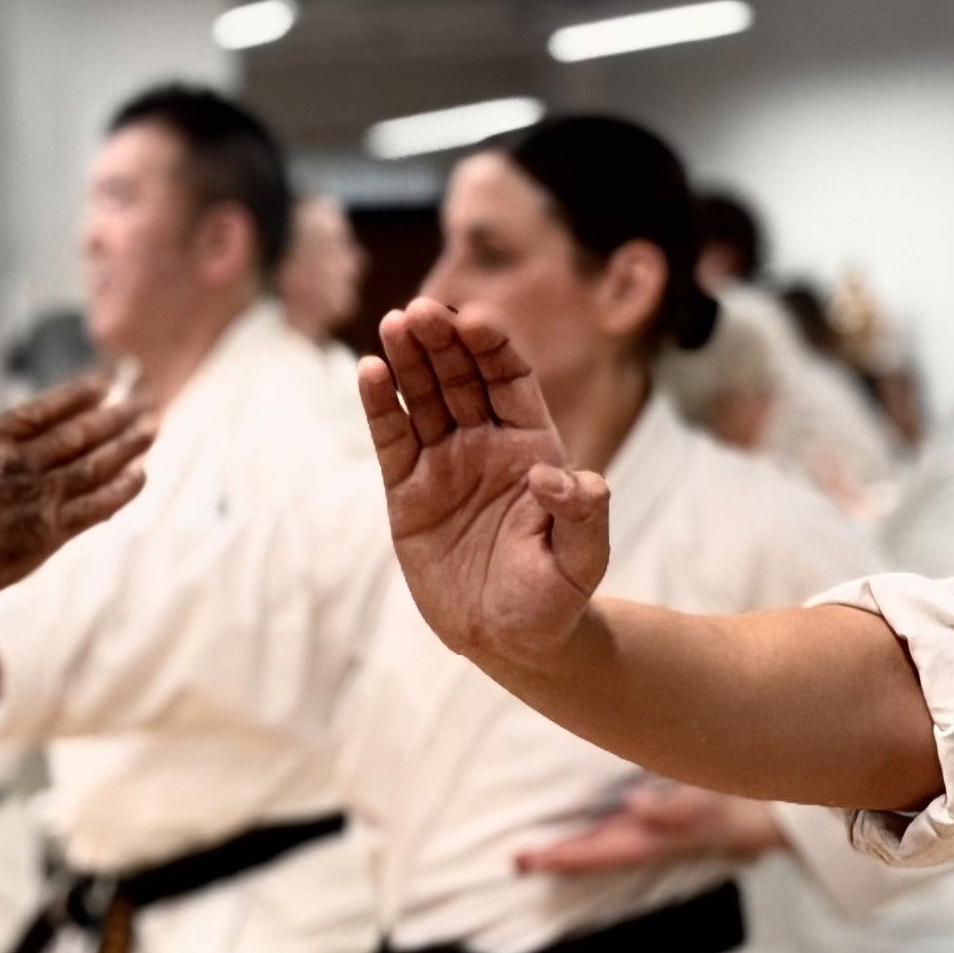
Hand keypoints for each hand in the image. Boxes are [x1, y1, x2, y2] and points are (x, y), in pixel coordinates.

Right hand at [0, 372, 150, 598]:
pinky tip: (143, 474)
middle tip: (144, 401)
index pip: (40, 411)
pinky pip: (97, 506)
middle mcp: (16, 463)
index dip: (75, 396)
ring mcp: (35, 496)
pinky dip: (123, 489)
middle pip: (78, 432)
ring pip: (95, 463)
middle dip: (114, 415)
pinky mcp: (47, 533)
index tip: (102, 383)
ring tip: (152, 428)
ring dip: (128, 444)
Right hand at [359, 298, 610, 672]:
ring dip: (408, 360)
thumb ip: (583, 514)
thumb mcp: (582, 560)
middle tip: (423, 311)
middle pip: (462, 377)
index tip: (477, 322)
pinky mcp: (407, 491)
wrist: (511, 641)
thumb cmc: (555, 597)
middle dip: (444, 342)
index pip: (511, 381)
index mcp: (532, 447)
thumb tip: (558, 475)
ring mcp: (443, 464)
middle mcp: (486, 444)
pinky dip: (380, 405)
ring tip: (394, 324)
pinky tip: (370, 370)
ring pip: (423, 398)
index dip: (494, 348)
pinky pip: (391, 438)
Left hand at [516, 779, 787, 875]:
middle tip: (517, 862)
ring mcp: (652, 831)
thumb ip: (675, 809)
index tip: (530, 862)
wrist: (771, 815)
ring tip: (535, 855)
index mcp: (651, 840)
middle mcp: (646, 839)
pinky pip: (617, 829)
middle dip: (555, 859)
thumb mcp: (710, 806)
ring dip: (570, 850)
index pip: (597, 852)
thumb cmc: (738, 809)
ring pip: (602, 844)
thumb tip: (635, 806)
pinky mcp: (661, 819)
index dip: (563, 858)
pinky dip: (595, 833)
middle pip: (592, 853)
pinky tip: (587, 827)